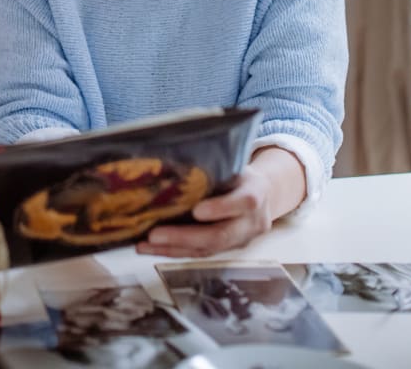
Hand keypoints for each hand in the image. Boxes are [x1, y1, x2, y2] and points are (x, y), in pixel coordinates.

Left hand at [135, 147, 305, 257]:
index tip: (197, 211)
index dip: (221, 208)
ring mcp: (240, 239)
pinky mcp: (226, 249)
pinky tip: (150, 248)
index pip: (243, 202)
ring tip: (145, 244)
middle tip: (155, 234)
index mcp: (255, 192)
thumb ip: (215, 167)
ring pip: (207, 249)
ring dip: (173, 248)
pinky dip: (173, 252)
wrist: (265, 194)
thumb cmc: (240, 174)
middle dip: (185, 237)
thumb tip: (171, 157)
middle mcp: (251, 221)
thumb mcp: (235, 164)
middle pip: (221, 235)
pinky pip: (199, 253)